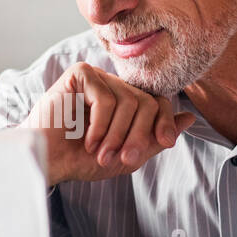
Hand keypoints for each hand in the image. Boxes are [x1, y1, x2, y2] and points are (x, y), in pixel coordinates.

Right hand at [22, 62, 195, 186]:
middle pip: (147, 102)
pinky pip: (105, 97)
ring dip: (115, 135)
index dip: (164, 122)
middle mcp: (113, 86)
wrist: (47, 162)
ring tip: (98, 153)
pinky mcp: (79, 74)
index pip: (158, 102)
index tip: (165, 143)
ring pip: (128, 101)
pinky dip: (100, 124)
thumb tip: (189, 118)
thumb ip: (155, 138)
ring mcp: (97, 78)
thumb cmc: (80, 160)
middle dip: (138, 135)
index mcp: (126, 102)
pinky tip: (87, 139)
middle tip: (121, 159)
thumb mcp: (126, 156)